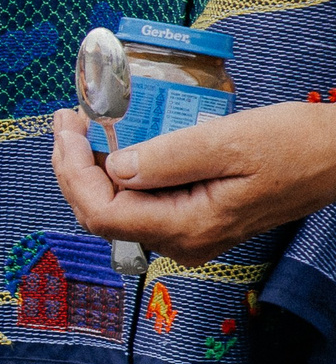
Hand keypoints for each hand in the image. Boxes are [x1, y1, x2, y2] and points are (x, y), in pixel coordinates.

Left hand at [52, 102, 335, 266]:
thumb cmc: (297, 146)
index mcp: (187, 227)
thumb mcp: (229, 142)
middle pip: (103, 214)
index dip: (73, 173)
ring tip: (81, 129)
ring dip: (92, 171)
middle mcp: (182, 240)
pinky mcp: (195, 217)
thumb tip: (116, 167)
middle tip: (67, 122)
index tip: (67, 129)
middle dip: (74, 169)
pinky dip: (119, 174)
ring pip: (119, 209)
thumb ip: (168, 158)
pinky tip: (114, 146)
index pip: (103, 212)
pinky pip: (142, 202)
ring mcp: (188, 233)